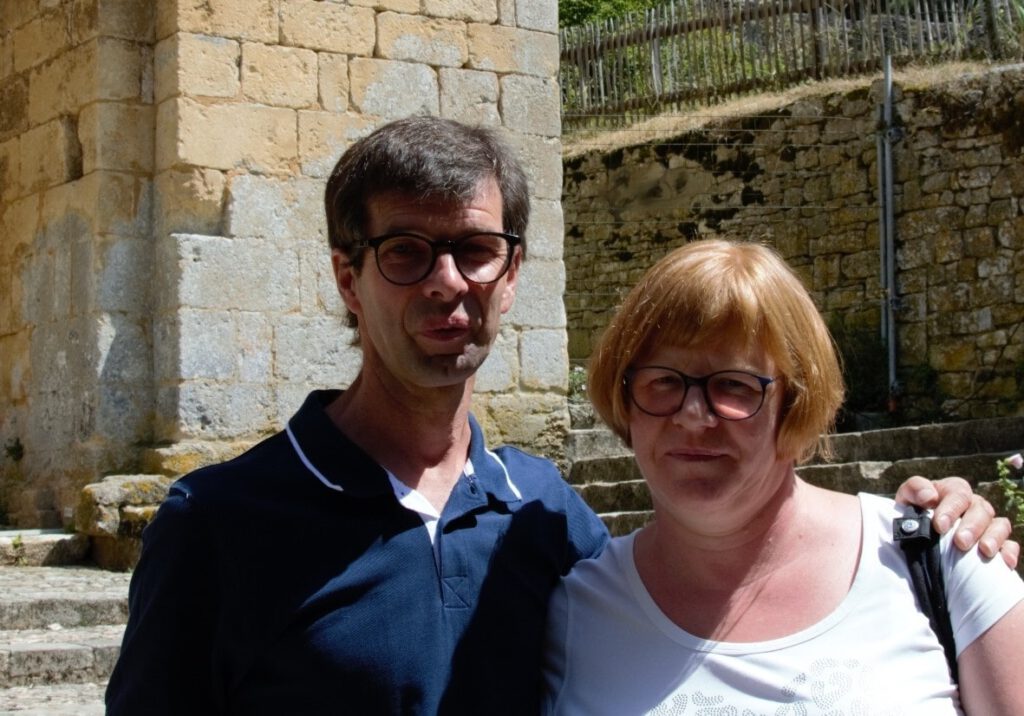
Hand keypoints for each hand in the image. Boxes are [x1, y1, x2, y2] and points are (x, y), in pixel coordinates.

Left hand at [894, 475, 1018, 568]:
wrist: (916, 540)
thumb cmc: (912, 516)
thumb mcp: (906, 500)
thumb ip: (914, 490)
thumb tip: (929, 497)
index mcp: (952, 492)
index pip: (958, 492)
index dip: (951, 507)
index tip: (940, 526)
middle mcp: (973, 506)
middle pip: (980, 509)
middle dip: (971, 526)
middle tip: (960, 542)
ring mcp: (986, 524)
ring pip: (999, 524)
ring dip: (993, 537)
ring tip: (984, 551)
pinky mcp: (997, 544)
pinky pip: (1009, 545)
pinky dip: (1007, 552)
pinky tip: (1003, 562)